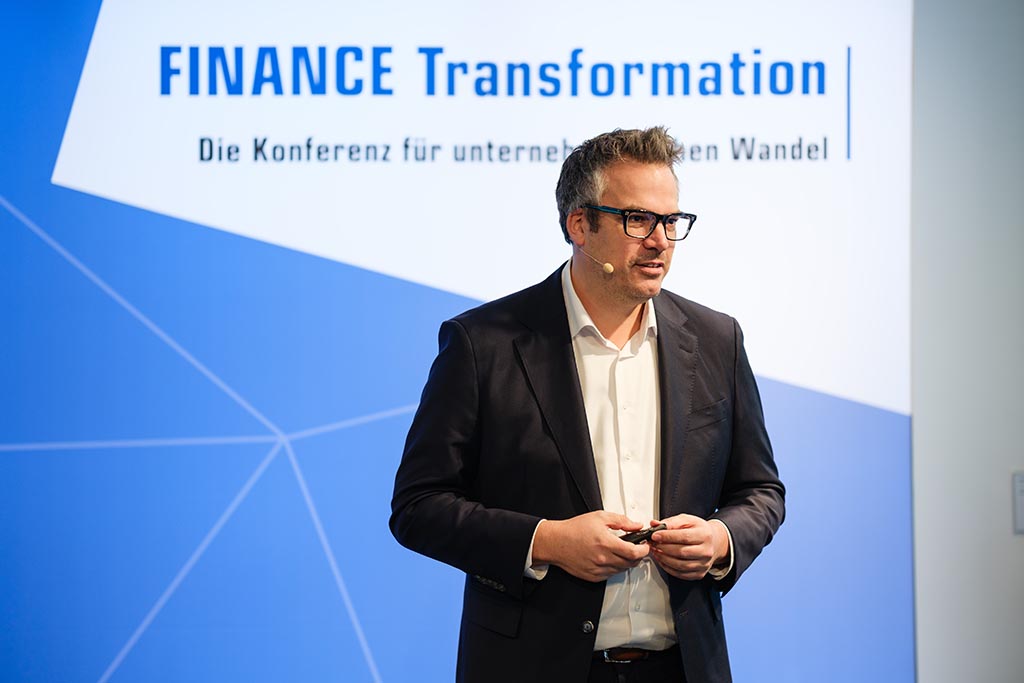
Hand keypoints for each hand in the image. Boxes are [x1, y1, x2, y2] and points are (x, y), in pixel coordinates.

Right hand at [531, 511, 650, 581]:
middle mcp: (603, 559)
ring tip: (623, 552)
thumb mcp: (600, 517)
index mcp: (606, 543)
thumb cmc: (574, 529)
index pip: (634, 552)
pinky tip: (611, 558)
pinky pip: (611, 574)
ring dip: (627, 562)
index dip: (644, 550)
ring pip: (622, 569)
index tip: (645, 546)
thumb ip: (621, 521)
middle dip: (638, 556)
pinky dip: (615, 567)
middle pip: (631, 563)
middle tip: (637, 548)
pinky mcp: (593, 576)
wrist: (556, 542)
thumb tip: (636, 525)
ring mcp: (598, 570)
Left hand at [648, 514, 728, 580]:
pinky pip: (681, 574)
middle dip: (663, 548)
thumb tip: (655, 524)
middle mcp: (706, 551)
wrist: (713, 542)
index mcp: (705, 535)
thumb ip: (671, 522)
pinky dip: (668, 568)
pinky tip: (662, 560)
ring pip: (680, 565)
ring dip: (664, 559)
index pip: (684, 537)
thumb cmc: (698, 530)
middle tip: (653, 544)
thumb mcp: (687, 520)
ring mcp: (704, 564)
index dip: (667, 537)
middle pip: (681, 552)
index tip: (655, 535)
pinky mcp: (699, 573)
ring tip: (656, 551)